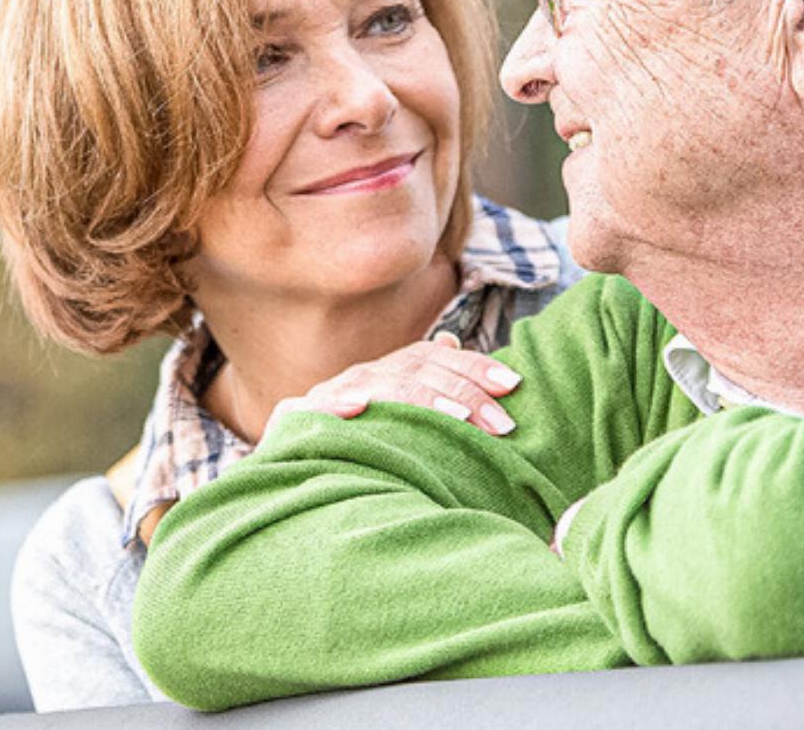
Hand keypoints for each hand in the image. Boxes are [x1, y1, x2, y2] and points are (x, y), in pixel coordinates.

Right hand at [264, 332, 519, 437]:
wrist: (290, 463)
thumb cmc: (356, 438)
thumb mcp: (391, 409)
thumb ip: (422, 379)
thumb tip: (451, 341)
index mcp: (388, 372)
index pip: (435, 358)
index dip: (474, 368)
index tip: (514, 385)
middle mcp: (363, 376)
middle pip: (417, 372)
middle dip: (464, 393)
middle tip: (504, 424)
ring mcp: (331, 395)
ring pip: (382, 388)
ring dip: (421, 400)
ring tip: (458, 418)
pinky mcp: (296, 419)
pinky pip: (317, 411)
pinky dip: (336, 407)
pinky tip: (358, 409)